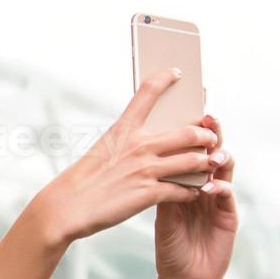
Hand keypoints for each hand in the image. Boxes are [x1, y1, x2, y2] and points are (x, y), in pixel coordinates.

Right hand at [27, 67, 220, 245]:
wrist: (68, 206)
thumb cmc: (84, 178)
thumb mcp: (105, 148)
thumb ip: (128, 140)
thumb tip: (150, 137)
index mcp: (125, 128)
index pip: (148, 92)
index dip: (166, 78)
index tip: (178, 72)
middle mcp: (139, 144)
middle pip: (188, 131)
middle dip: (206, 135)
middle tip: (211, 138)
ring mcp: (146, 169)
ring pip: (193, 161)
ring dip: (207, 163)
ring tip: (211, 164)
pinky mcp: (149, 193)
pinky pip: (183, 190)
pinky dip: (193, 190)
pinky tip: (195, 191)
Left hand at [154, 112, 238, 278]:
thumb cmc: (170, 248)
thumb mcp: (161, 215)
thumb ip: (163, 189)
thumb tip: (152, 159)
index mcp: (186, 182)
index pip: (189, 150)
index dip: (190, 130)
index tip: (186, 107)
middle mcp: (205, 186)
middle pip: (210, 153)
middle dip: (210, 133)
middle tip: (207, 116)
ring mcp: (219, 199)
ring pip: (224, 170)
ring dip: (220, 158)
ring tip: (212, 151)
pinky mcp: (229, 216)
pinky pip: (226, 196)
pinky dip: (220, 188)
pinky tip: (213, 185)